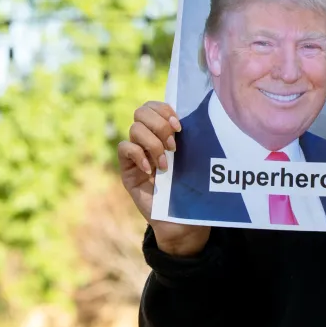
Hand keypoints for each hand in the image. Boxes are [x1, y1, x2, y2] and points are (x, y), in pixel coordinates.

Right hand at [117, 100, 210, 256]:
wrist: (182, 221)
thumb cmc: (193, 189)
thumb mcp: (195, 160)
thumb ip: (191, 139)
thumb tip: (201, 114)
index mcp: (163, 133)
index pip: (154, 106)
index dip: (164, 109)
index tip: (180, 126)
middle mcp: (147, 140)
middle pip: (141, 111)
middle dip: (159, 125)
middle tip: (174, 146)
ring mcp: (136, 154)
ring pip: (134, 128)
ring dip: (153, 144)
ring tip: (166, 164)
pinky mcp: (127, 170)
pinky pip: (124, 149)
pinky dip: (139, 155)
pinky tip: (151, 170)